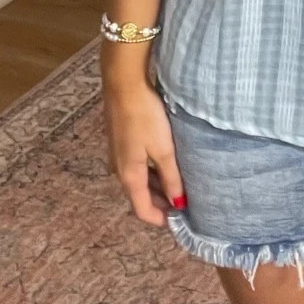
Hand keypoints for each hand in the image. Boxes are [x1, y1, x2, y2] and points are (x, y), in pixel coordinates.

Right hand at [102, 55, 184, 226]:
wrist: (124, 83)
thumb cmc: (146, 117)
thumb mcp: (164, 149)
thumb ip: (172, 178)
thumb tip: (178, 204)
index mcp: (129, 176)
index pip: (142, 211)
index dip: (161, 220)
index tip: (182, 220)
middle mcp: (119, 169)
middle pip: (140, 196)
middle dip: (161, 203)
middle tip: (185, 202)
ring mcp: (117, 153)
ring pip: (138, 180)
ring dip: (157, 186)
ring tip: (180, 184)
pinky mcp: (120, 140)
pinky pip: (136, 165)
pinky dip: (151, 171)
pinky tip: (165, 162)